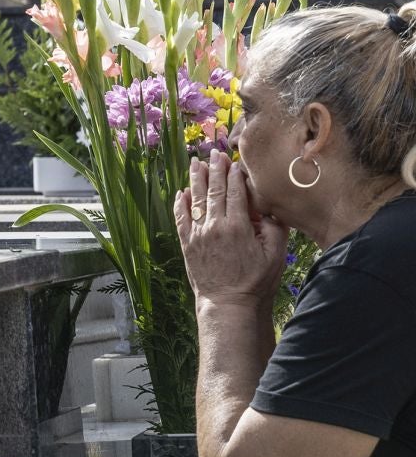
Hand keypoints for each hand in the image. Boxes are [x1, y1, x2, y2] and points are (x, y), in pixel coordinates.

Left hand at [175, 151, 288, 306]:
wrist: (228, 303)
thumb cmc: (256, 281)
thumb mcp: (275, 255)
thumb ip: (273, 228)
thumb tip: (267, 206)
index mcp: (238, 226)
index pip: (235, 192)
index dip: (235, 175)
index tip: (234, 161)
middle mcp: (215, 226)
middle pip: (214, 190)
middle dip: (214, 169)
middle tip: (214, 153)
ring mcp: (198, 234)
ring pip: (196, 200)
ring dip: (195, 180)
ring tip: (195, 163)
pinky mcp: (187, 243)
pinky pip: (181, 217)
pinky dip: (181, 203)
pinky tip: (182, 191)